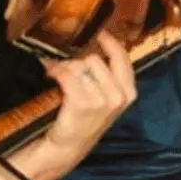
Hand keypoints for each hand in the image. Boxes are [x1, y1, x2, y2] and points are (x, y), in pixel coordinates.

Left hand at [38, 32, 136, 155]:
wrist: (68, 147)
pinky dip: (56, 72)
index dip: (108, 41)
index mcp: (128, 91)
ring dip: (64, 66)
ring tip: (57, 72)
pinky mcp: (82, 103)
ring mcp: (101, 100)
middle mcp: (118, 95)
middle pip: (95, 58)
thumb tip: (95, 41)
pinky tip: (52, 76)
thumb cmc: (85, 120)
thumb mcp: (106, 98)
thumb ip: (108, 74)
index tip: (98, 32)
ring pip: (79, 65)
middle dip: (77, 58)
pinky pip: (67, 75)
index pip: (122, 56)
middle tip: (66, 62)